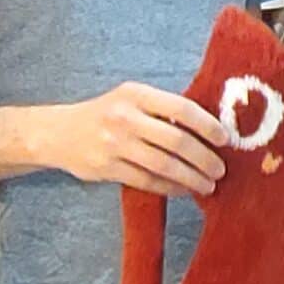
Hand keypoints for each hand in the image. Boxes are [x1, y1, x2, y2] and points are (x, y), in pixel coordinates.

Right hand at [38, 82, 227, 196]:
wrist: (58, 132)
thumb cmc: (106, 113)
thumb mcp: (130, 98)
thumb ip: (162, 108)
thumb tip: (209, 127)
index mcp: (136, 94)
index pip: (182, 108)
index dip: (208, 125)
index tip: (225, 139)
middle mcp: (125, 117)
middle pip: (177, 141)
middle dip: (205, 159)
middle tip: (221, 169)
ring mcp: (115, 144)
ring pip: (164, 165)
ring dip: (192, 178)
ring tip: (208, 185)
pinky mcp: (107, 168)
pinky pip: (148, 181)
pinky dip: (171, 187)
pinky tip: (184, 190)